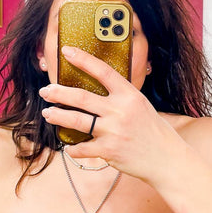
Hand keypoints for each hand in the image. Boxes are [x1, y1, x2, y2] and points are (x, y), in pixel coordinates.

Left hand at [39, 46, 184, 182]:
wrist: (165, 159)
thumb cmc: (153, 133)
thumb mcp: (141, 107)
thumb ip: (121, 99)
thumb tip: (97, 95)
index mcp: (129, 95)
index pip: (102, 71)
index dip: (83, 60)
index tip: (67, 52)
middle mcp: (119, 111)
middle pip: (82, 97)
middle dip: (59, 93)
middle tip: (46, 91)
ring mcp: (113, 131)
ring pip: (77, 121)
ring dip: (58, 116)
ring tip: (47, 114)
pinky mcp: (108, 151)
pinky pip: (82, 148)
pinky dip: (73, 149)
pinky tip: (68, 148)